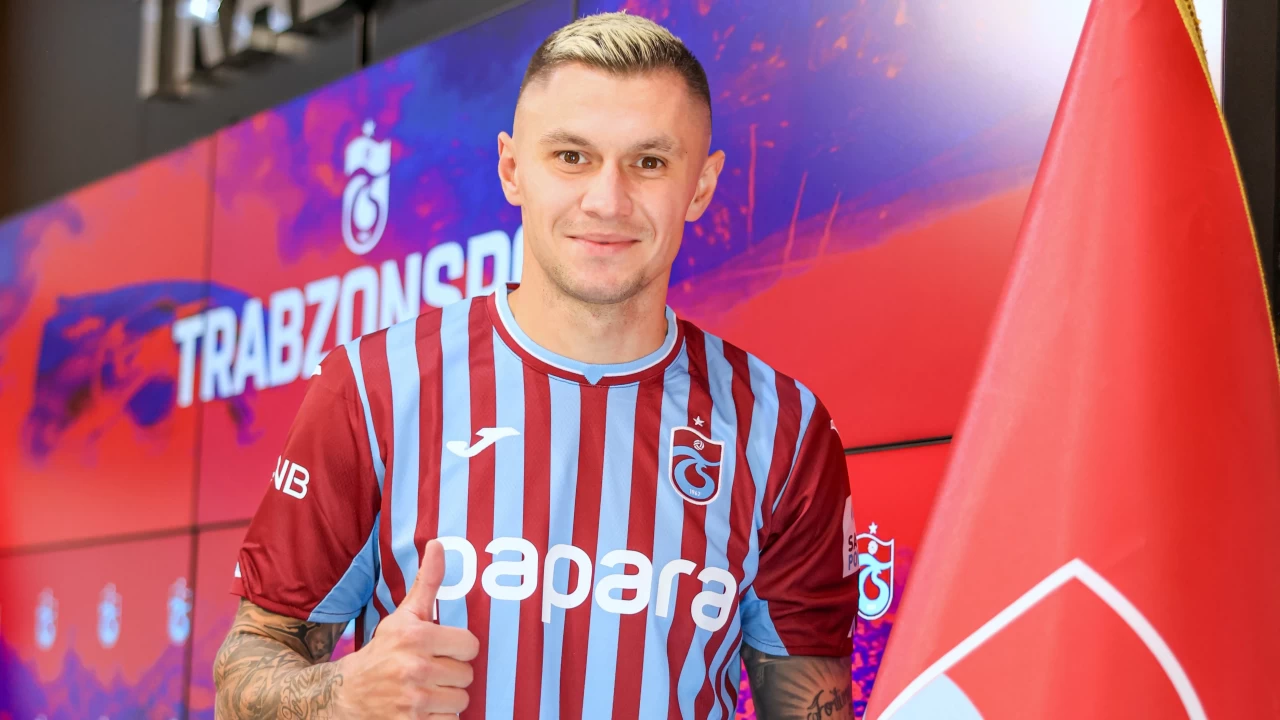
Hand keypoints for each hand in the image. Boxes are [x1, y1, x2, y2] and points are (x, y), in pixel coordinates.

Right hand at [332, 540, 479, 717]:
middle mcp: (415, 668)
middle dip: (452, 674)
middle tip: (431, 671)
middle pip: (467, 675)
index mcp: (416, 637)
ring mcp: (413, 700)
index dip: (459, 648)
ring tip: (427, 690)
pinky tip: (422, 709)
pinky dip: (439, 718)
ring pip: (461, 701)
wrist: (344, 695)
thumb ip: (427, 582)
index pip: (470, 645)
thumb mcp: (403, 616)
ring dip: (447, 698)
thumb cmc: (381, 651)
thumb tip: (438, 543)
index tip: (443, 649)